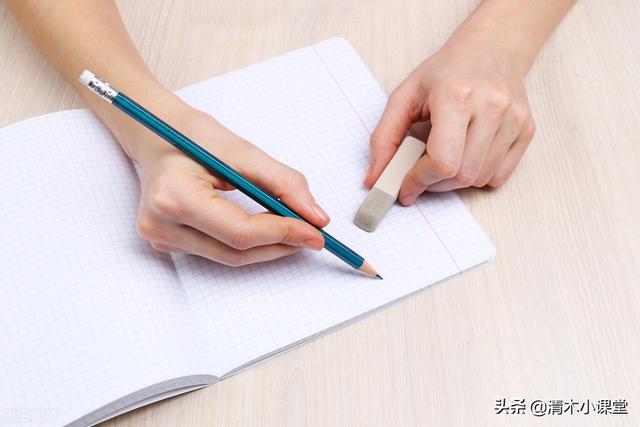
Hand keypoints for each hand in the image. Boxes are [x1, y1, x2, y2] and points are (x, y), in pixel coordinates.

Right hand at [122, 106, 329, 265]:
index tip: (315, 231)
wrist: (154, 134)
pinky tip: (264, 229)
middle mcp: (160, 225)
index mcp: (174, 196)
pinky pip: (217, 252)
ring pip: (229, 257)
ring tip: (292, 229)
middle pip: (236, 251)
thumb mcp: (242, 151)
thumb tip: (316, 217)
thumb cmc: (193, 136)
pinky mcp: (166, 244)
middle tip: (312, 234)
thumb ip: (283, 184)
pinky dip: (246, 243)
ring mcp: (160, 238)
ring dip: (266, 247)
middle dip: (280, 244)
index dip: (283, 233)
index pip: (239, 231)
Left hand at [365, 30, 535, 204]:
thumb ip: (384, 138)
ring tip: (443, 160)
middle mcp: (491, 106)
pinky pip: (500, 176)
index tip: (406, 187)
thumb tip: (374, 178)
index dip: (419, 181)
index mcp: (456, 95)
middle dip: (434, 184)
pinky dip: (478, 177)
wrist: (490, 49)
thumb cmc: (445, 72)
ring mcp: (514, 119)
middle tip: (421, 175)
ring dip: (455, 182)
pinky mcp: (527, 129)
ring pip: (481, 178)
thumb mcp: (404, 96)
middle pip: (462, 175)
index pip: (442, 161)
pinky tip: (467, 156)